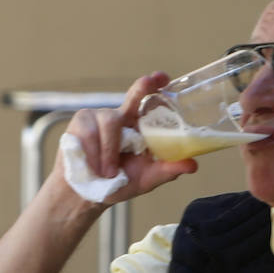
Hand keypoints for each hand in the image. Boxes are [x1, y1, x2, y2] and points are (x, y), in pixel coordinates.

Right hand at [66, 72, 197, 201]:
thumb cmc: (117, 183)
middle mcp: (120, 117)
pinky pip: (89, 133)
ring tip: (107, 173)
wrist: (85, 195)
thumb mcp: (146, 179)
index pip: (146, 100)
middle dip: (141, 88)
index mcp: (137, 126)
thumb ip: (167, 170)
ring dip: (109, 152)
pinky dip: (93, 153)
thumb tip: (193, 165)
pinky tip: (92, 166)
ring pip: (110, 122)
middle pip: (131, 97)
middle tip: (149, 82)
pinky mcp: (79, 123)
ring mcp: (97, 117)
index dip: (154, 85)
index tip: (162, 77)